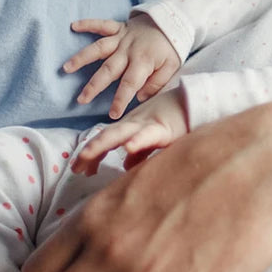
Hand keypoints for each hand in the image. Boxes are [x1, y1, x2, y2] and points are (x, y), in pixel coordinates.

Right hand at [63, 14, 181, 119]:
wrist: (174, 21)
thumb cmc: (171, 48)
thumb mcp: (171, 67)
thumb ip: (156, 83)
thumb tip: (140, 97)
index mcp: (143, 62)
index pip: (130, 84)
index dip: (121, 100)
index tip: (113, 114)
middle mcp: (129, 50)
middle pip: (109, 70)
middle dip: (94, 86)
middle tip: (81, 99)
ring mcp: (122, 38)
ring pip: (99, 48)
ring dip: (82, 58)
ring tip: (66, 68)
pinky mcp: (119, 28)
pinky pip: (102, 25)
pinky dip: (88, 24)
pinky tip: (73, 26)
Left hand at [71, 88, 188, 175]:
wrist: (197, 101)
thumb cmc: (176, 119)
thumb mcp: (154, 136)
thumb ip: (140, 150)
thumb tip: (126, 165)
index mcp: (131, 127)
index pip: (106, 140)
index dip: (91, 153)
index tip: (79, 170)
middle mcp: (135, 124)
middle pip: (107, 136)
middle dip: (90, 151)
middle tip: (75, 168)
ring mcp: (147, 125)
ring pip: (120, 134)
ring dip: (102, 143)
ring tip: (87, 154)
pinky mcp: (164, 129)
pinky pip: (149, 135)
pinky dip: (137, 140)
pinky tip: (128, 147)